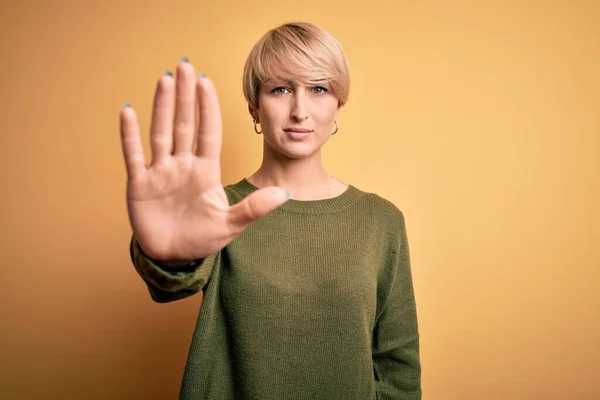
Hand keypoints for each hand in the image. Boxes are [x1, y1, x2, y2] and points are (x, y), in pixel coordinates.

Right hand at [119, 60, 287, 261]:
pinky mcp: (139, 184)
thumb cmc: (203, 238)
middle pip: (184, 124)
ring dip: (161, 106)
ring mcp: (160, 172)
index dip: (207, 108)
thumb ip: (254, 208)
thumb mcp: (231, 225)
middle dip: (185, 96)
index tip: (207, 82)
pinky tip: (128, 110)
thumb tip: (285, 195)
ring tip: (165, 79)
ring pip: (160, 132)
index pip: (208, 132)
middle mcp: (183, 165)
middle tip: (185, 66)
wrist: (174, 257)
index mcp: (206, 171)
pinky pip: (133, 154)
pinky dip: (130, 134)